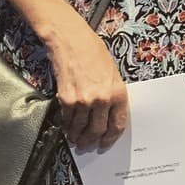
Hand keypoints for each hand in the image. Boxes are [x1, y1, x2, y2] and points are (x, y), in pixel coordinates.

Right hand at [47, 20, 129, 151]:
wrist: (71, 40)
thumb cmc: (92, 50)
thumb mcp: (111, 71)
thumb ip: (111, 93)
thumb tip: (108, 112)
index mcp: (117, 91)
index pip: (117, 124)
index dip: (110, 138)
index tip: (105, 142)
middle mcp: (101, 98)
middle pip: (97, 130)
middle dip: (92, 140)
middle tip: (87, 144)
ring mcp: (83, 100)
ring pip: (80, 128)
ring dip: (77, 136)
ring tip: (75, 138)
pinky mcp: (67, 99)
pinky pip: (67, 120)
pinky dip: (66, 126)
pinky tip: (67, 126)